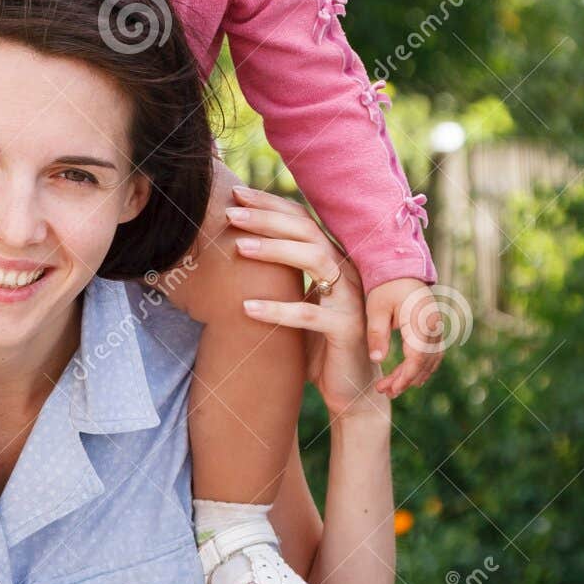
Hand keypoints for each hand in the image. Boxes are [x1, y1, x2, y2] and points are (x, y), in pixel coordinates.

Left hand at [226, 187, 384, 423]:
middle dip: (267, 218)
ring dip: (274, 251)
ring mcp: (350, 299)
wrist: (351, 390)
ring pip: (314, 260)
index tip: (236, 193)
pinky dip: (276, 310)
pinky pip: (309, 314)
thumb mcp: (296, 303)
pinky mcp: (348, 329)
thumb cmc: (318, 345)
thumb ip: (278, 279)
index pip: (302, 220)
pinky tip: (246, 307)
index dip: (270, 205)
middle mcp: (346, 272)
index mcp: (332, 261)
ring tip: (239, 248)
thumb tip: (233, 250)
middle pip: (306, 231)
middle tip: (231, 212)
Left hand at [366, 277, 443, 398]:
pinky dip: (421, 367)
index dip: (404, 377)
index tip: (388, 389)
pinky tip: (408, 377)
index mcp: (422, 322)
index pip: (417, 358)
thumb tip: (378, 360)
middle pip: (424, 363)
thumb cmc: (385, 287)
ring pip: (430, 360)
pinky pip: (432, 354)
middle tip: (385, 391)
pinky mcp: (434, 329)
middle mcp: (435, 327)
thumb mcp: (376, 309)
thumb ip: (377, 334)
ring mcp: (437, 328)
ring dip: (414, 376)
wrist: (400, 268)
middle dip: (406, 380)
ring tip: (392, 389)